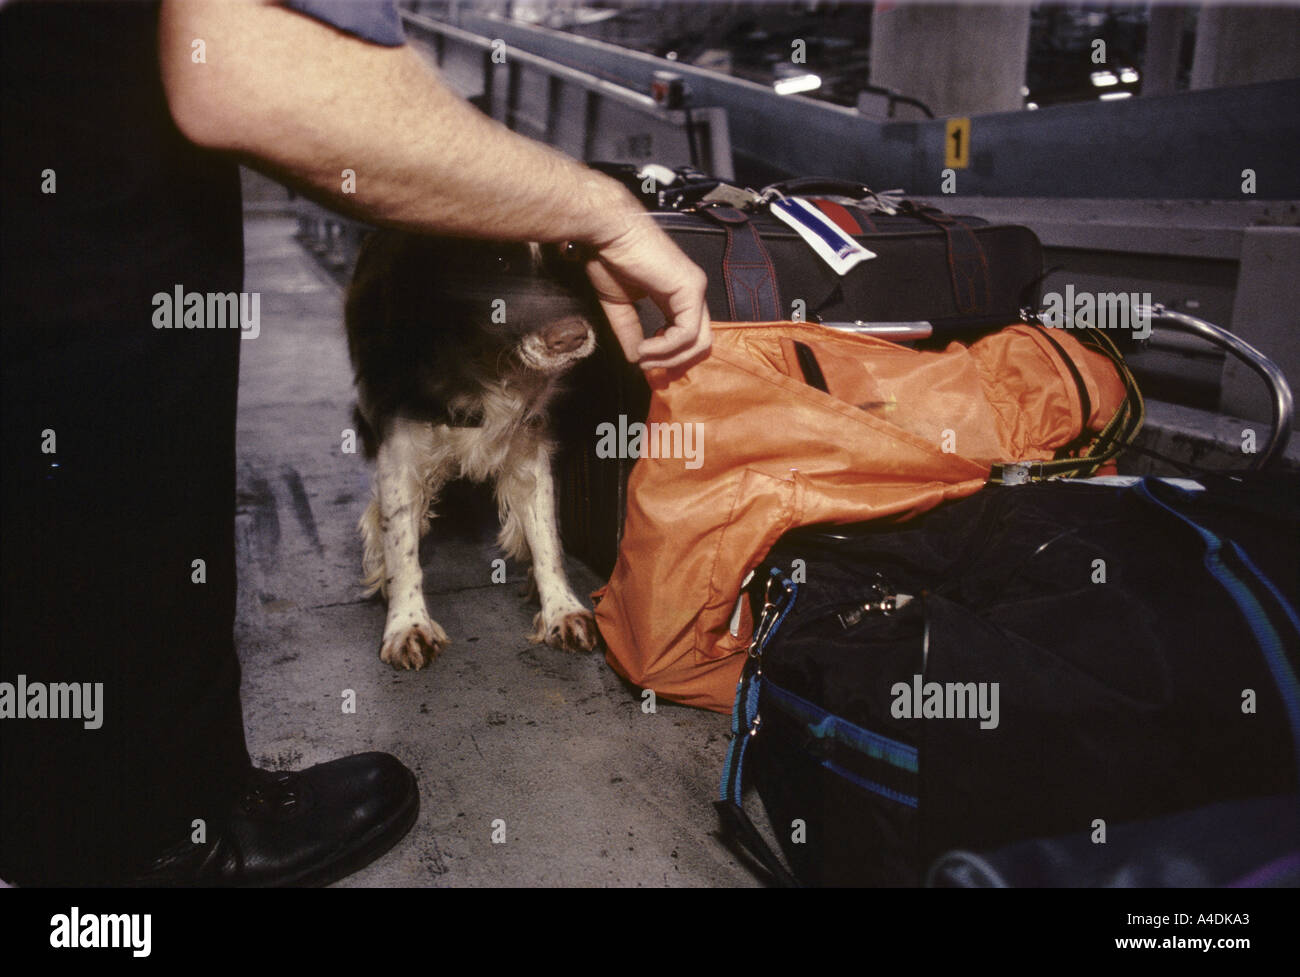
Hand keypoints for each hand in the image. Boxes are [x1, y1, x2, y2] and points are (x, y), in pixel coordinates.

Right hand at [584, 211, 711, 370]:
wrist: (607, 233)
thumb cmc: (610, 257)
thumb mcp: (620, 305)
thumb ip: (631, 331)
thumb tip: (636, 359)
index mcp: (677, 294)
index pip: (689, 335)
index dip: (671, 356)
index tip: (646, 361)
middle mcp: (692, 291)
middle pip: (701, 343)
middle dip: (675, 362)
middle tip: (648, 365)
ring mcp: (695, 288)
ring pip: (699, 343)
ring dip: (669, 358)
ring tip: (643, 356)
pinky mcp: (691, 288)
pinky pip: (687, 333)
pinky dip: (667, 347)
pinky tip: (646, 346)